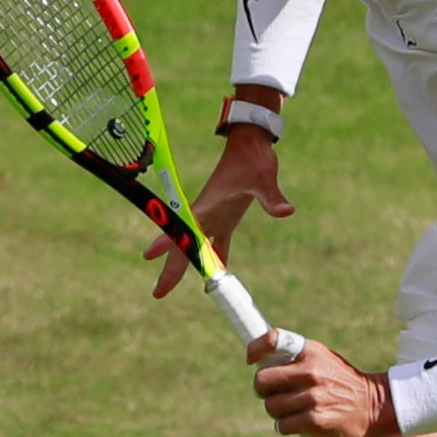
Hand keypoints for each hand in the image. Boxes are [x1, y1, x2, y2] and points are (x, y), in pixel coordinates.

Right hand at [148, 126, 292, 297]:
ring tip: (168, 288)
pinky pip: (217, 242)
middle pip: (183, 246)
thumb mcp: (263, 178)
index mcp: (208, 205)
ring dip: (186, 266)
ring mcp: (215, 216)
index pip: (183, 227)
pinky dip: (215, 258)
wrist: (250, 143)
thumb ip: (271, 197)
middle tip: (158, 294)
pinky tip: (216, 273)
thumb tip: (285, 212)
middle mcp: (206, 214)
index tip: (150, 255)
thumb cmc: (253, 157)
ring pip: (195, 247)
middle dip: (170, 269)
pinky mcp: (227, 217)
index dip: (167, 242)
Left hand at [250, 334, 391, 436]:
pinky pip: (282, 425)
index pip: (273, 339)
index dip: (256, 348)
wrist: (375, 405)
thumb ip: (294, 359)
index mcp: (310, 351)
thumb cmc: (341, 382)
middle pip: (261, 380)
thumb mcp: (322, 359)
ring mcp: (312, 397)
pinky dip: (286, 426)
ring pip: (271, 406)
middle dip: (263, 390)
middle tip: (275, 393)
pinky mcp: (314, 420)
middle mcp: (310, 371)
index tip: (252, 359)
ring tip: (293, 409)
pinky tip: (299, 422)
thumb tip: (259, 365)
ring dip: (277, 411)